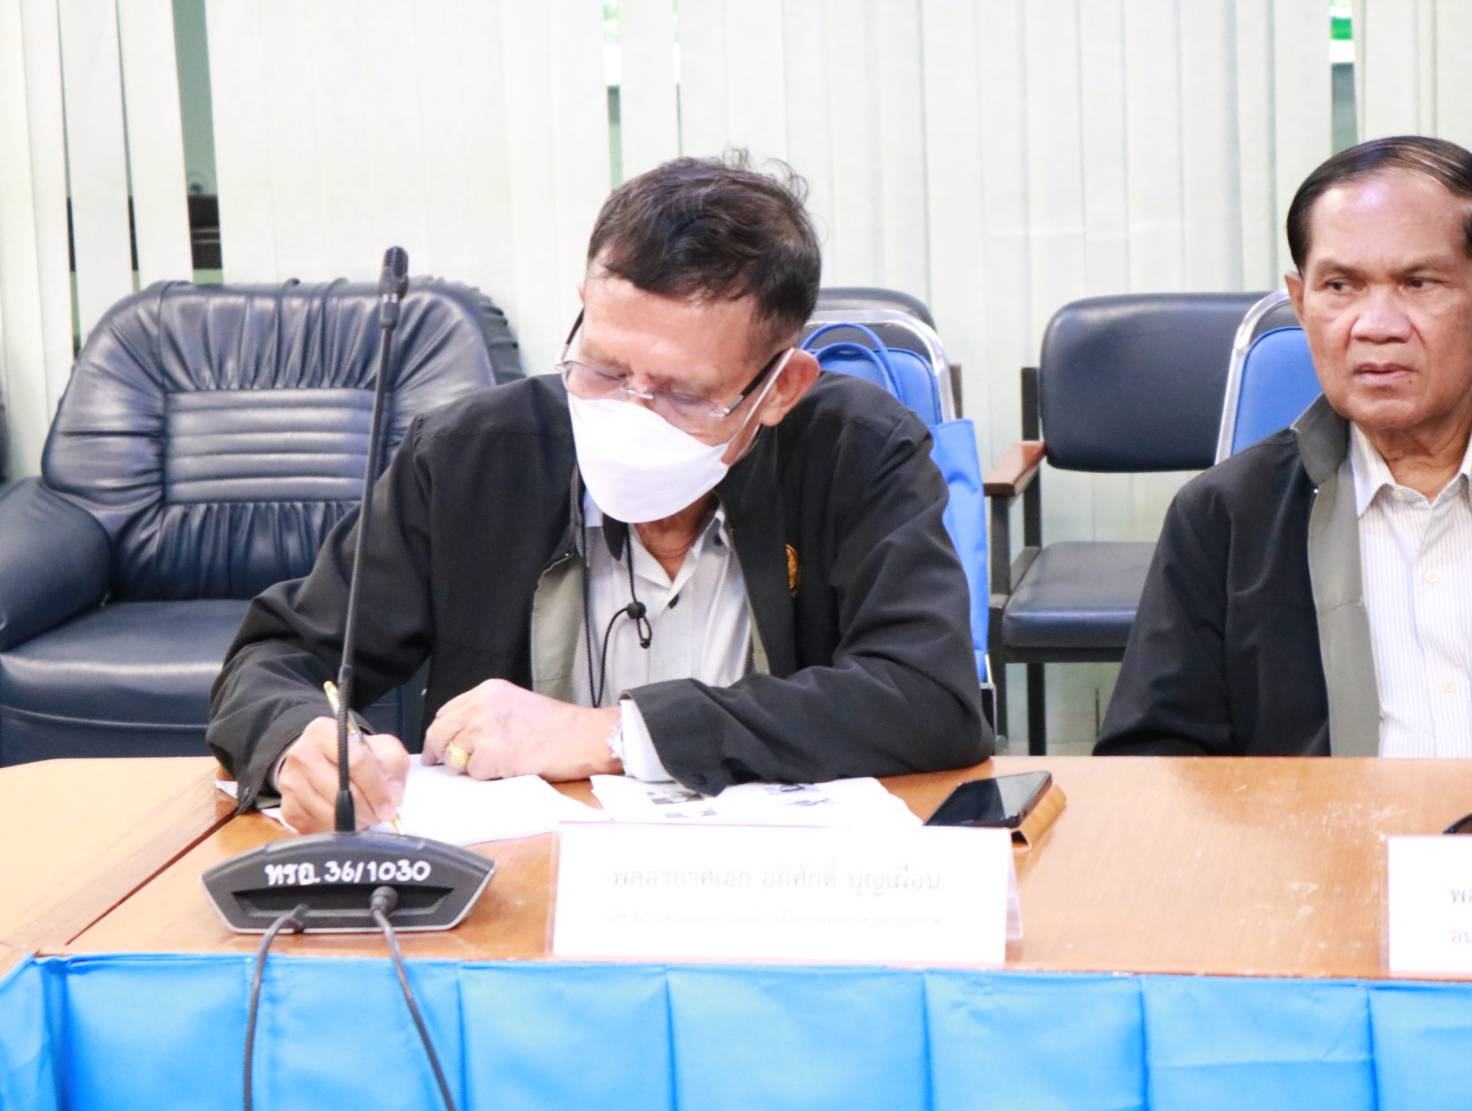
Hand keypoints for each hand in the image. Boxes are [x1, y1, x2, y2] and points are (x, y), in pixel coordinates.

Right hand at [277, 716, 409, 833]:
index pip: (356, 762)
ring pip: (328, 812)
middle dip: (367, 808)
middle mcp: (301, 754)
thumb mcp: (381, 748)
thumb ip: (392, 766)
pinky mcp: (287, 807)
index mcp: (324, 731)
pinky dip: (336, 830)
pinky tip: (347, 823)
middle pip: (340, 790)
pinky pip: (315, 827)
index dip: (377, 788)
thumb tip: (392, 797)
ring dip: (354, 822)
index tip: (390, 805)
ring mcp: (290, 782)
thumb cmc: (356, 753)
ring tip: (367, 818)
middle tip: (380, 815)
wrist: (326, 761)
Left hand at [423, 679, 620, 780]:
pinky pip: (473, 773)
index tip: (440, 746)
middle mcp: (480, 706)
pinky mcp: (489, 755)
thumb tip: (459, 737)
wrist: (582, 737)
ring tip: (498, 762)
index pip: (446, 712)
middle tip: (441, 765)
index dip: (441, 732)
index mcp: (487, 690)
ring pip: (454, 755)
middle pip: (439, 733)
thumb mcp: (516, 703)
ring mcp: (483, 730)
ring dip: (469, 765)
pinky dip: (487, 776)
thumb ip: (486, 713)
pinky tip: (509, 768)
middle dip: (438, 751)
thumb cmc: (557, 726)